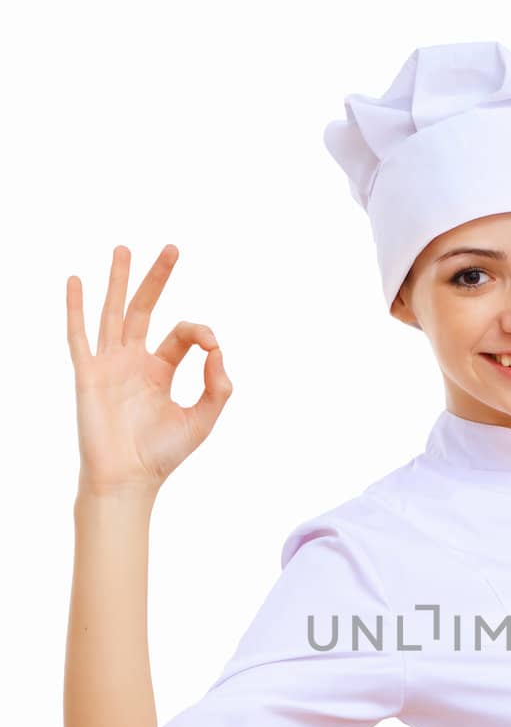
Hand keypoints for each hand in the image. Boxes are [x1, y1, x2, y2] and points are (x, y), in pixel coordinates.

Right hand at [67, 244, 232, 495]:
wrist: (128, 478)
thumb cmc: (161, 455)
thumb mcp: (201, 421)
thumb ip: (217, 389)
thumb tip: (220, 354)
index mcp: (160, 371)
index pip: (183, 335)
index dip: (202, 333)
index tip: (213, 348)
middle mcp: (133, 362)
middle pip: (145, 309)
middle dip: (158, 278)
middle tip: (172, 248)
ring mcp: (109, 364)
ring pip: (114, 312)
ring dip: (119, 280)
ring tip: (124, 249)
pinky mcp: (89, 374)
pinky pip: (79, 335)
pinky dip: (76, 308)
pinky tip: (75, 281)